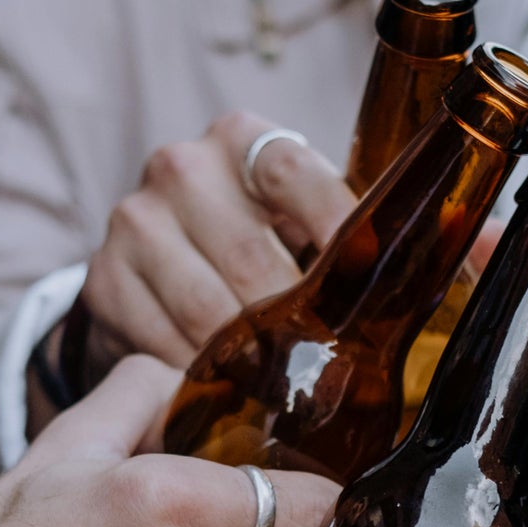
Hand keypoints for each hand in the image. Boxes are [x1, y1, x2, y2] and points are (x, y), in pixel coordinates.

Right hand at [65, 113, 355, 383]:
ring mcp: (135, 222)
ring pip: (206, 310)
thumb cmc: (258, 236)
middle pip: (250, 257)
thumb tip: (423, 280)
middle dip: (295, 321)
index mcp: (241, 139)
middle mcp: (180, 168)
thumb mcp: (301, 217)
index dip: (336, 226)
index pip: (294, 172)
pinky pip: (163, 343)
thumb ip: (350, 235)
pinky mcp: (104, 279)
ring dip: (250, 358)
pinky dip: (200, 374)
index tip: (367, 278)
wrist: (160, 258)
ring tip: (286, 387)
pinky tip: (227, 386)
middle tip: (331, 366)